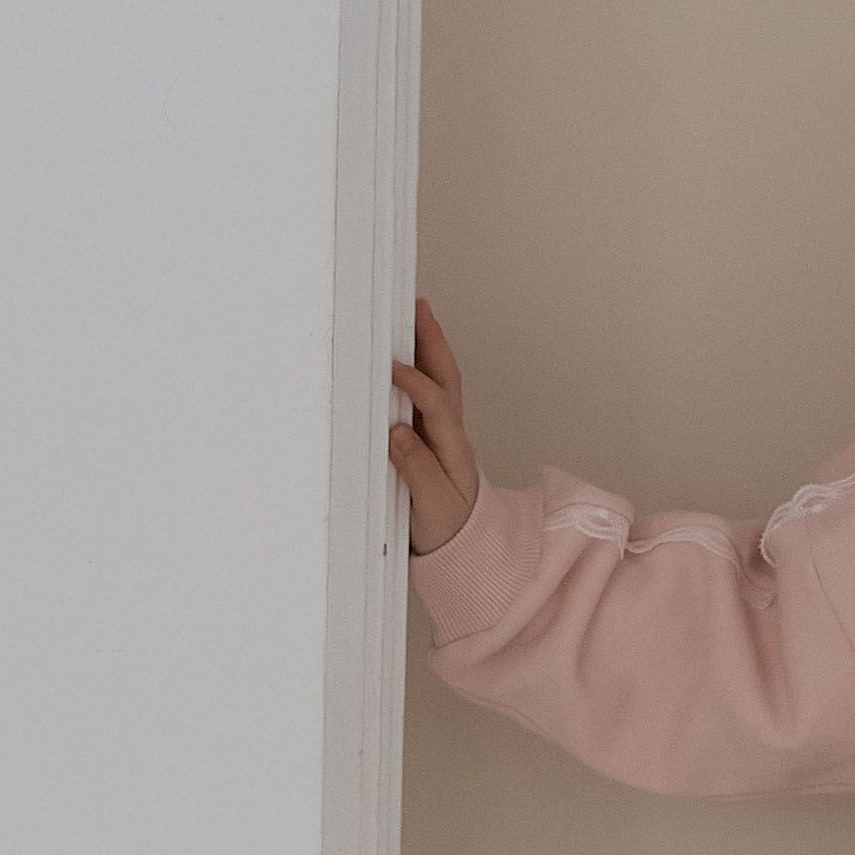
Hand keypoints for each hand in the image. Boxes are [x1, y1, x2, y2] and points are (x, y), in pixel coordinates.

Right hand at [389, 291, 482, 555]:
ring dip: (428, 346)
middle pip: (446, 377)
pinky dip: (419, 366)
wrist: (464, 547)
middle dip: (432, 341)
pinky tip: (404, 353)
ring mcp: (444, 432)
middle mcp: (452, 433)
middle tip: (416, 307)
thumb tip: (396, 432)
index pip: (436, 404)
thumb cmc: (446, 526)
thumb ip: (415, 469)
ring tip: (411, 315)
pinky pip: (428, 392)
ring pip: (440, 379)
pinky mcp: (432, 437)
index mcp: (453, 448)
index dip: (415, 383)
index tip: (390, 368)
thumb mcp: (432, 505)